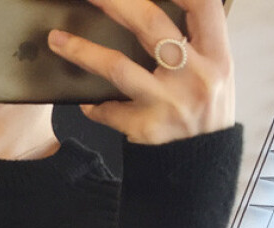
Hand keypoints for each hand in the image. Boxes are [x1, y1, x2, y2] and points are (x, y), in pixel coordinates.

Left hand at [46, 0, 235, 144]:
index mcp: (217, 55)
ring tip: (56, 39)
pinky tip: (86, 102)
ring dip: (82, 51)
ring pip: (118, 67)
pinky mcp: (146, 128)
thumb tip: (168, 7)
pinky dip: (94, 105)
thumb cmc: (206, 111)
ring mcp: (167, 102)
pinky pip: (108, 110)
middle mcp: (193, 75)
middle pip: (150, 24)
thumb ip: (196, 42)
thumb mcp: (216, 73)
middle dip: (115, 1)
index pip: (202, 5)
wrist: (200, 165)